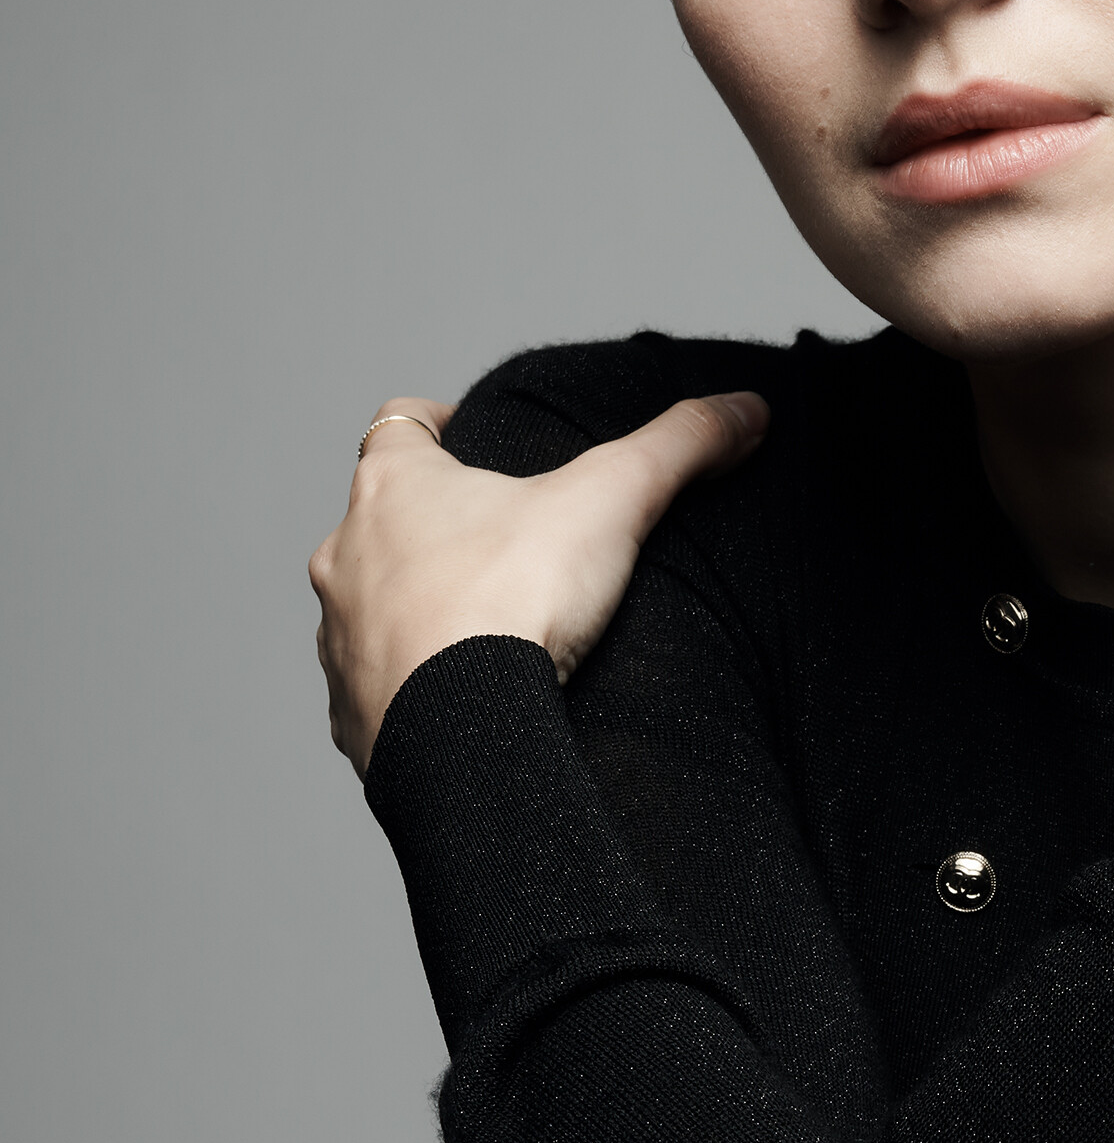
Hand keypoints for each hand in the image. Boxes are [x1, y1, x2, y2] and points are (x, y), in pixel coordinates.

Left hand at [309, 392, 768, 774]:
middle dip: (430, 527)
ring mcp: (338, 638)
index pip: (397, 427)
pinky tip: (462, 699)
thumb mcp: (612, 501)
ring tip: (483, 627)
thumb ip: (679, 444)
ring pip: (369, 606)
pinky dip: (410, 686)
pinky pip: (373, 689)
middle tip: (499, 540)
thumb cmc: (513, 601)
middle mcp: (346, 556)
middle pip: (379, 520)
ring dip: (412, 608)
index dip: (434, 424)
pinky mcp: (349, 712)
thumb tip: (746, 409)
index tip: (465, 431)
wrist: (461, 733)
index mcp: (393, 489)